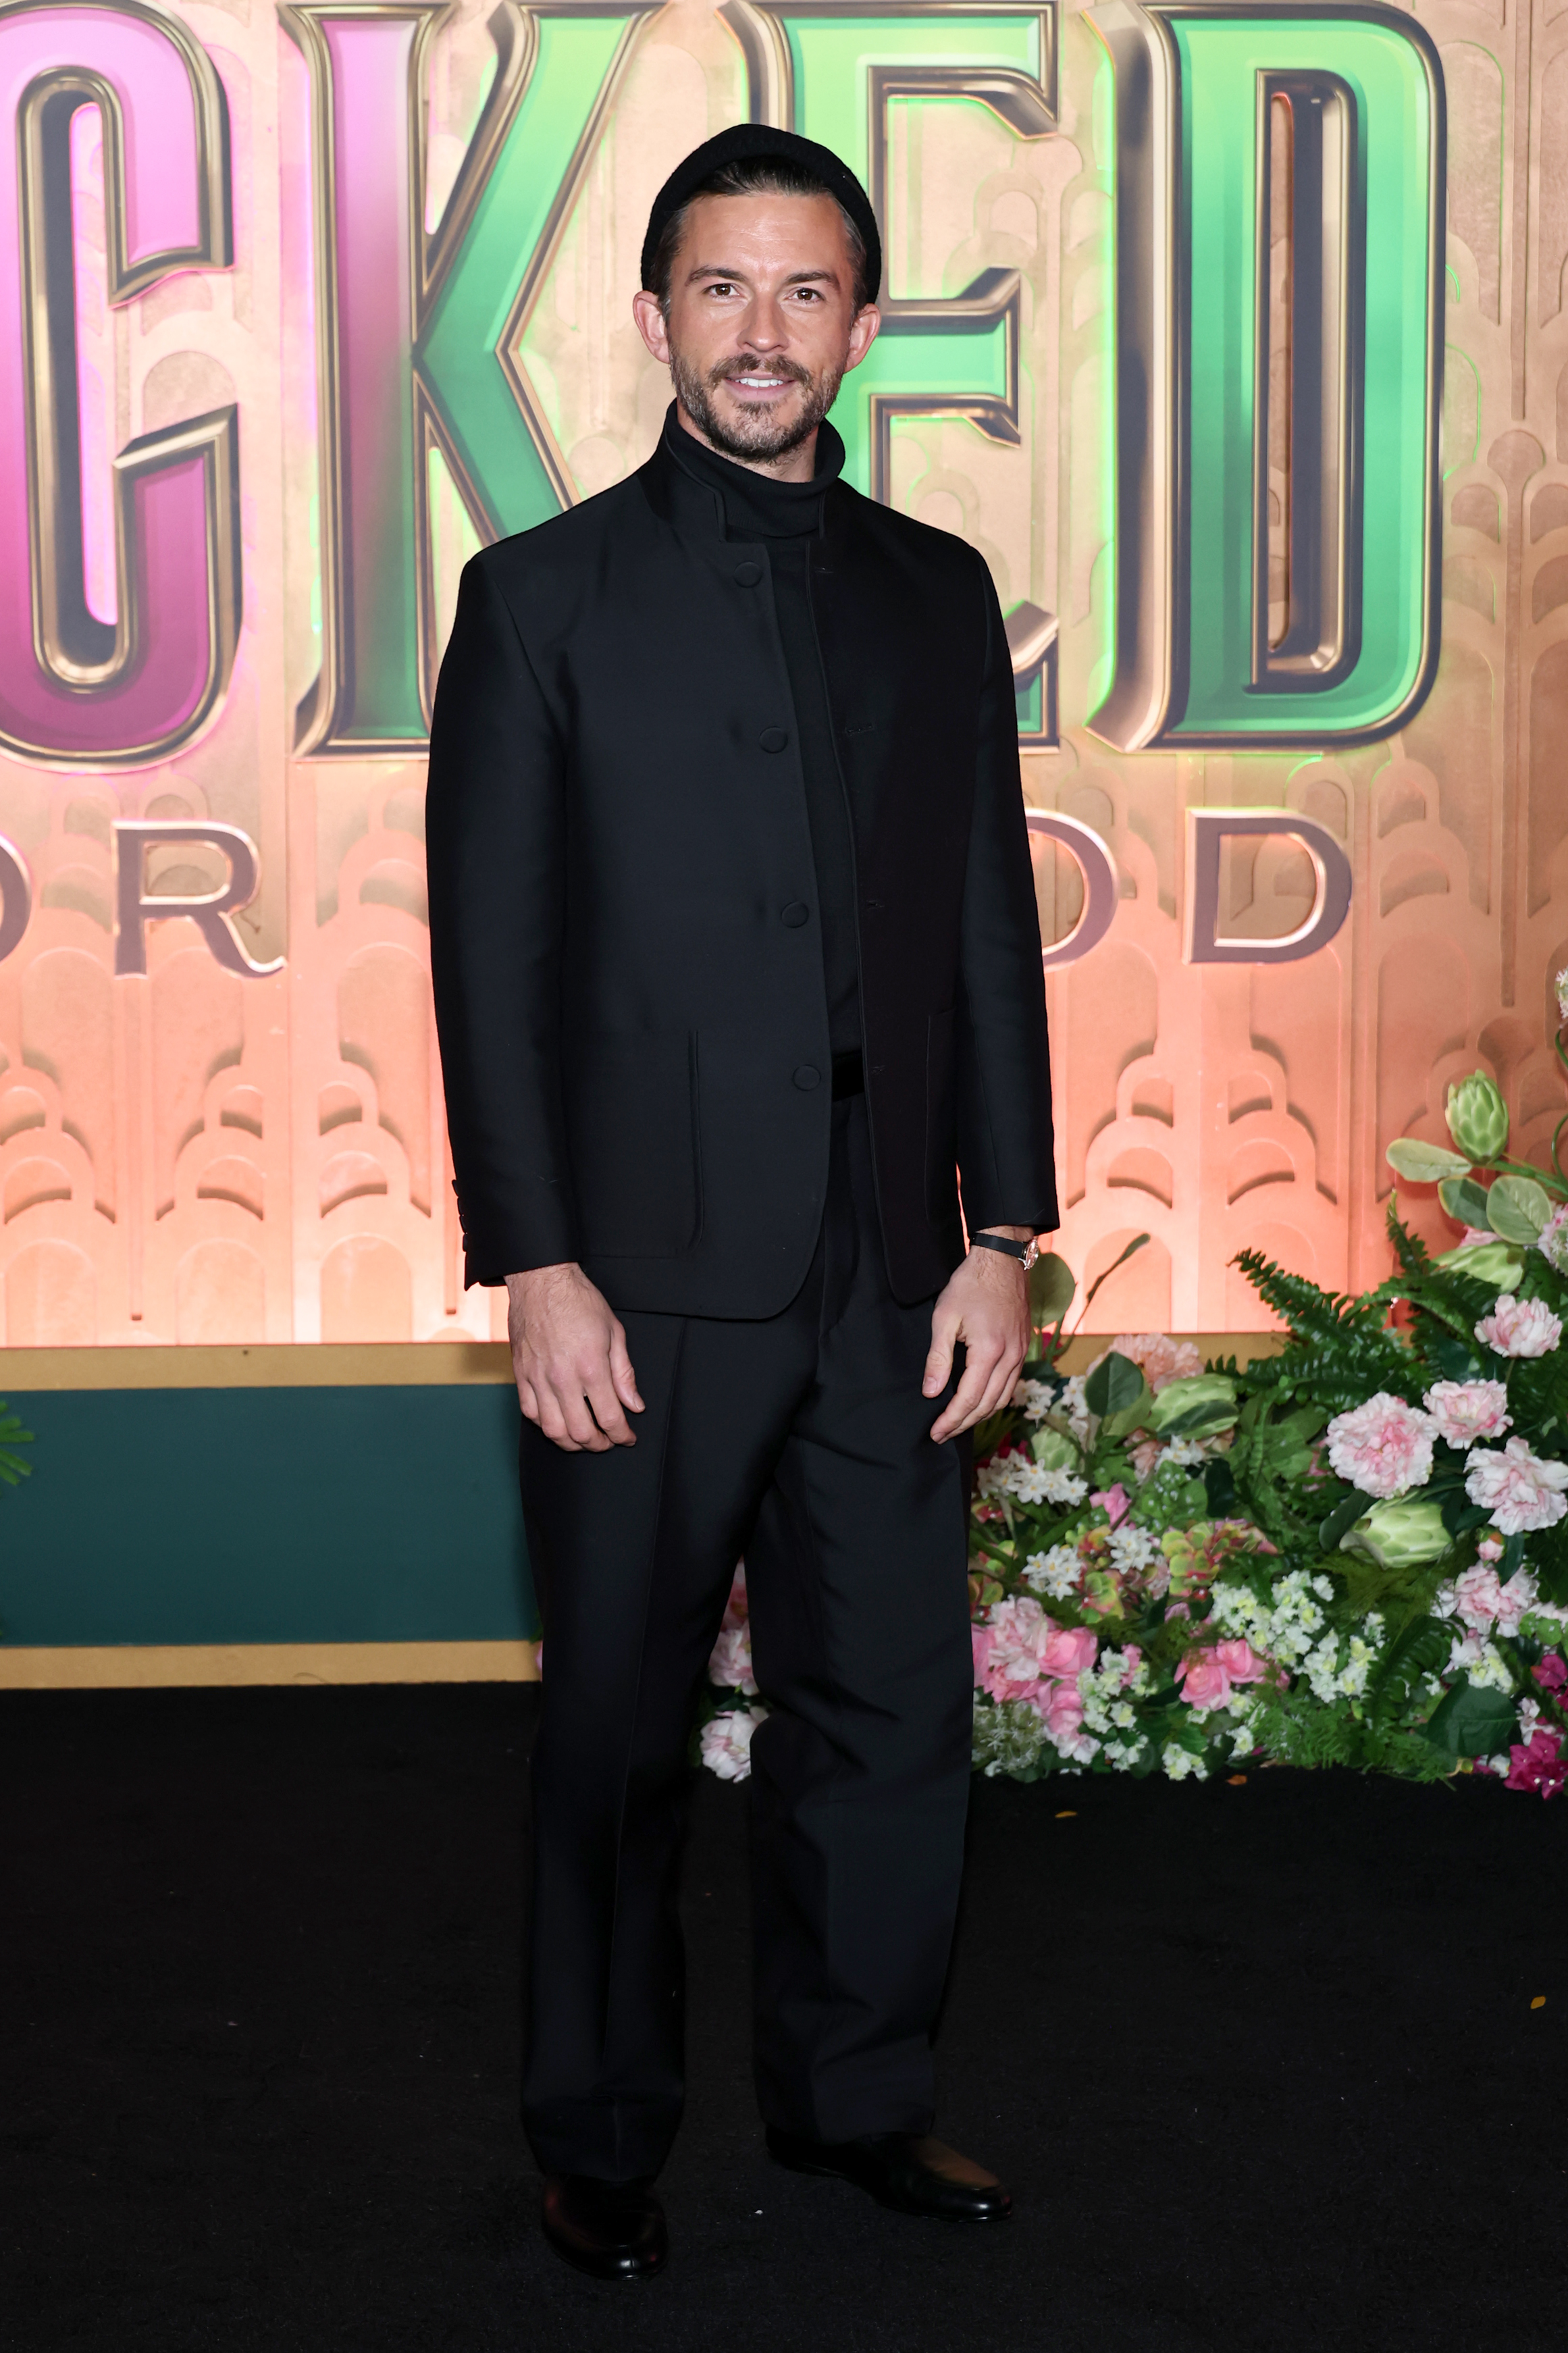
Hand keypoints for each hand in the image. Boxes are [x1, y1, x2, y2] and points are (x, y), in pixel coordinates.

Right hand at [506, 1264, 643, 1451]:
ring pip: (553, 1430)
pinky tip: (558, 1423)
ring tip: (584, 1440)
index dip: (622, 1435)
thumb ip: (624, 1373)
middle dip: (599, 1445)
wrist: (541, 1280)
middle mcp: (563, 1377)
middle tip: (608, 1442)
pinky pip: (530, 1413)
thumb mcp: (613, 1331)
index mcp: (591, 1366)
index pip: (609, 1417)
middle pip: (581, 1432)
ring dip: (571, 1443)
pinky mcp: (521, 1375)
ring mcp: (538, 1378)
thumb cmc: (579, 1301)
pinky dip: (545, 1426)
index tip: (628, 1438)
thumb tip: (634, 1404)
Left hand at [923, 1230, 1031, 1443]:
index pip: (969, 1399)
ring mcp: (1020, 1354)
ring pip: (1002, 1399)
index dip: (951, 1420)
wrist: (1002, 1260)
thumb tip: (931, 1392)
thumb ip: (938, 1357)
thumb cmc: (970, 1285)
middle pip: (987, 1406)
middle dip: (963, 1424)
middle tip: (942, 1434)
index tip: (935, 1433)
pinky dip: (994, 1400)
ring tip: (958, 1423)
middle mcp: (1011, 1358)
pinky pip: (1011, 1385)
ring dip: (980, 1415)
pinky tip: (980, 1402)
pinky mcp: (1023, 1348)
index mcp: (990, 1351)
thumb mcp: (944, 1317)